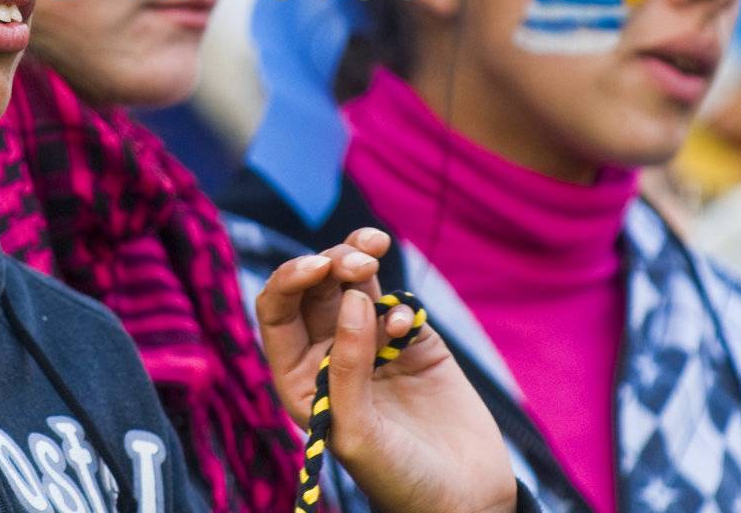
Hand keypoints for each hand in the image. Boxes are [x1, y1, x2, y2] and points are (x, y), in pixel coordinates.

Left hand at [257, 228, 516, 512]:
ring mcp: (371, 345)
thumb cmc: (398, 478)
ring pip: (353, 284)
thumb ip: (347, 365)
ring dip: (359, 259)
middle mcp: (328, 356)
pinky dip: (400, 304)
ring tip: (374, 252)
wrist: (463, 498)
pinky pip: (397, 304)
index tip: (318, 266)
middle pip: (315, 288)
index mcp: (300, 378)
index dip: (289, 280)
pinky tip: (407, 329)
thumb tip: (350, 298)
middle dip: (331, 262)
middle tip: (359, 262)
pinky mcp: (412, 343)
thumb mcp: (358, 430)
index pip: (277, 313)